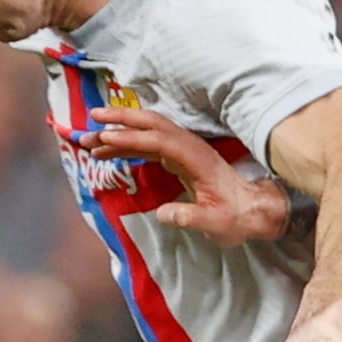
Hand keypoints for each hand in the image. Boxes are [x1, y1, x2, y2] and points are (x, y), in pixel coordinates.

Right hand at [81, 110, 289, 244]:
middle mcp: (189, 146)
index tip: (105, 139)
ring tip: (89, 140)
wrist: (252, 210)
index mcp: (196, 157)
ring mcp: (183, 150)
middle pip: (152, 123)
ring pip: (147, 132)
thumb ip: (190, 217)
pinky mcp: (178, 158)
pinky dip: (125, 145)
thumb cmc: (235, 216)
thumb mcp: (216, 223)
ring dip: (119, 132)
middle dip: (122, 119)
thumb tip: (163, 214)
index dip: (131, 138)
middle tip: (92, 119)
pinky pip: (147, 144)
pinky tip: (107, 152)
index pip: (159, 140)